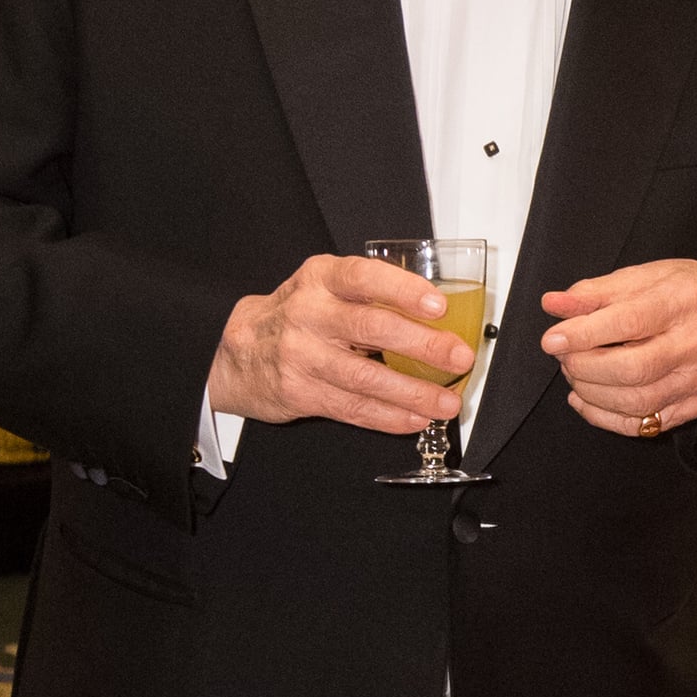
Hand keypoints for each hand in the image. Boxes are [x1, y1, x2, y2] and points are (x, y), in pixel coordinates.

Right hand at [208, 254, 474, 431]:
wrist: (238, 352)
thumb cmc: (296, 315)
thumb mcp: (324, 288)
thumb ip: (370, 295)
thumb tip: (437, 318)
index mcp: (321, 279)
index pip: (364, 278)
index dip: (403, 290)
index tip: (439, 305)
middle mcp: (309, 314)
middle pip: (371, 329)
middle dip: (422, 345)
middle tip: (459, 356)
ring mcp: (302, 356)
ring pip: (366, 377)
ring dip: (413, 392)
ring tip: (448, 401)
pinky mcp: (300, 392)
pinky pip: (352, 408)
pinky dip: (389, 416)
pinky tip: (415, 418)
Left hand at [542, 260, 696, 436]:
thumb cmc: (695, 296)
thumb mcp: (650, 277)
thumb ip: (598, 292)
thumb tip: (555, 304)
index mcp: (682, 302)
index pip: (628, 322)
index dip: (584, 334)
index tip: (553, 339)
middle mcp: (694, 344)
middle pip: (630, 369)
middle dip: (584, 367)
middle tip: (565, 355)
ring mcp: (696, 381)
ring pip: (635, 402)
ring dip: (591, 392)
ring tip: (576, 373)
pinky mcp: (693, 407)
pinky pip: (642, 425)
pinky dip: (604, 417)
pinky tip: (587, 399)